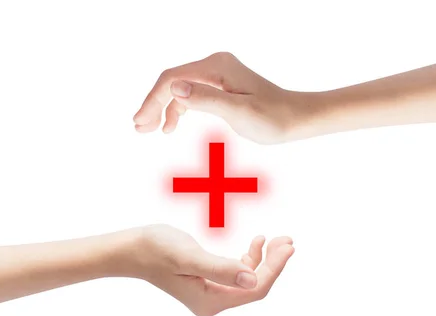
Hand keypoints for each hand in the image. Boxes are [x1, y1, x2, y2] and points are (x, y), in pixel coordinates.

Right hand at [133, 52, 315, 143]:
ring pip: (179, 88)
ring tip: (151, 129)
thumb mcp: (238, 111)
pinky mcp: (220, 86)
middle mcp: (214, 65)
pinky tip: (171, 125)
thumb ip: (206, 100)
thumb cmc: (272, 117)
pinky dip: (178, 109)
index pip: (172, 79)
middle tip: (139, 127)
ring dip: (163, 108)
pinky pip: (191, 94)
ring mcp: (217, 75)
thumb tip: (174, 88)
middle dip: (153, 104)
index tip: (141, 122)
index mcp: (216, 68)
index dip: (153, 100)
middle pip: (172, 81)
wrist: (295, 119)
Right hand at [138, 224, 294, 315]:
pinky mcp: (207, 282)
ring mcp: (210, 293)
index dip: (274, 268)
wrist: (132, 249)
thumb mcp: (189, 256)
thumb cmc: (156, 249)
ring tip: (276, 239)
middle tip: (288, 240)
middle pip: (254, 286)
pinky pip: (237, 274)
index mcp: (210, 301)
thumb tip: (251, 279)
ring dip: (264, 260)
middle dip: (273, 263)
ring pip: (248, 279)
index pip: (254, 288)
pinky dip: (249, 259)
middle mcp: (213, 302)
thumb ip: (220, 269)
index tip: (287, 246)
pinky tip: (255, 243)